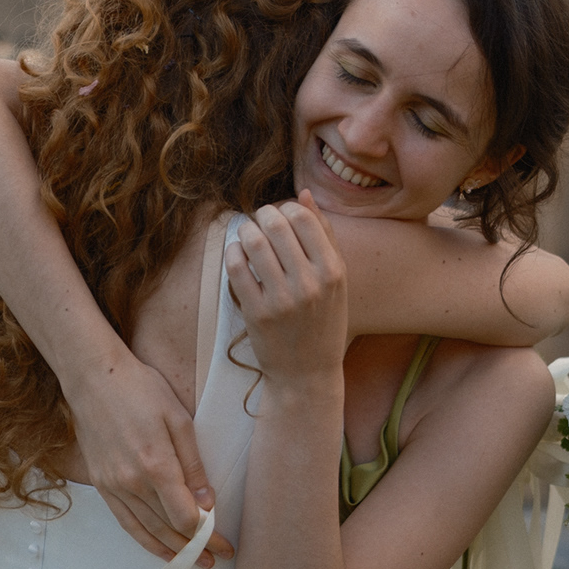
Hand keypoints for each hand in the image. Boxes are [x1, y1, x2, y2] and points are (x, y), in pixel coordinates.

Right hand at [61, 349, 228, 567]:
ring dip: (172, 551)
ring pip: (146, 530)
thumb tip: (207, 503)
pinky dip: (144, 540)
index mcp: (156, 465)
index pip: (186, 517)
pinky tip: (160, 549)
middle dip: (196, 548)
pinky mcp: (101, 484)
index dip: (209, 536)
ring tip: (193, 563)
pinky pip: (125, 522)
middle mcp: (132, 482)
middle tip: (217, 558)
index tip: (225, 543)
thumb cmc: (140, 389)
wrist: (93, 377)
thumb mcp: (179, 419)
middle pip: (169, 528)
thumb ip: (193, 465)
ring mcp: (113, 485)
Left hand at [226, 191, 348, 386]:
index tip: (281, 215)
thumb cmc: (323, 321)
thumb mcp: (336, 280)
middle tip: (260, 221)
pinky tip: (238, 254)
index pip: (303, 217)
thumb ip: (324, 236)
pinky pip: (236, 267)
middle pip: (276, 224)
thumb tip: (304, 195)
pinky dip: (233, 252)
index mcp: (333, 271)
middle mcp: (310, 283)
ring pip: (253, 241)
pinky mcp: (257, 313)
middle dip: (263, 215)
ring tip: (248, 235)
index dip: (287, 208)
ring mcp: (282, 300)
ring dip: (246, 230)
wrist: (308, 374)